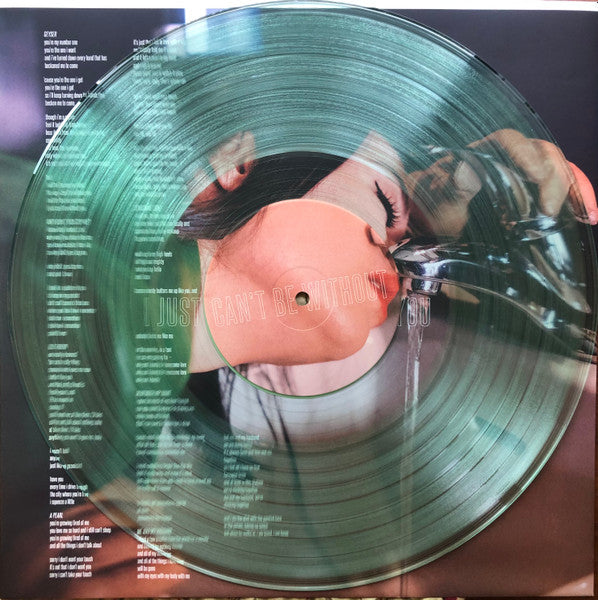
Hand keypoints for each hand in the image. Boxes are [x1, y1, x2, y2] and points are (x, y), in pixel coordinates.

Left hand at [405, 129, 597, 235]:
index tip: (537, 176)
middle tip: (551, 210)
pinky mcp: (529, 195)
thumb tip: (464, 171)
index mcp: (478, 154)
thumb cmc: (433, 212)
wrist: (432, 229)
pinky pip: (558, 191)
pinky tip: (587, 217)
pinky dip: (575, 201)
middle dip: (555, 178)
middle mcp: (503, 160)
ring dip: (573, 189)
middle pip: (540, 153)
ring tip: (584, 215)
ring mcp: (519, 177)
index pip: (507, 141)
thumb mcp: (438, 204)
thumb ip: (450, 189)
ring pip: (555, 171)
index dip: (526, 153)